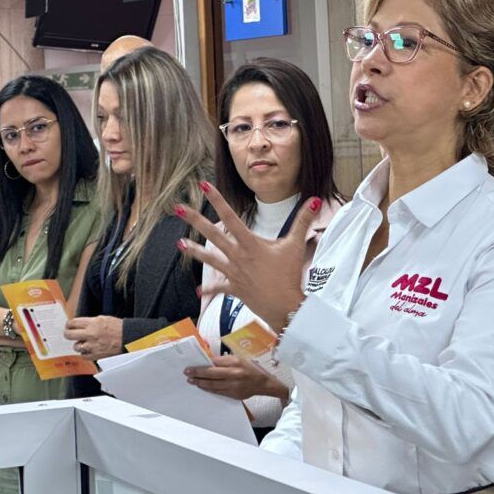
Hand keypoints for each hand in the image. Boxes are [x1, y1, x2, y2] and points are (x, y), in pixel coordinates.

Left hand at [65, 315, 123, 359]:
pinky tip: (89, 350)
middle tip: (68, 334)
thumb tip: (80, 324)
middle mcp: (90, 334)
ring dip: (79, 345)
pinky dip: (85, 353)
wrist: (128, 338)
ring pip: (76, 347)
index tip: (68, 326)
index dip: (68, 325)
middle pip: (69, 335)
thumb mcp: (104, 319)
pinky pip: (83, 356)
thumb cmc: (118, 328)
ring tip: (84, 343)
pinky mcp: (95, 355)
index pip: (73, 323)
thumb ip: (90, 322)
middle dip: (67, 334)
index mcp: (93, 323)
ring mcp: (92, 346)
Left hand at [176, 182, 318, 332]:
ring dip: (195, 251)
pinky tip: (198, 291)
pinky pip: (219, 288)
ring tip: (180, 244)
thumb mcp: (295, 245)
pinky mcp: (234, 289)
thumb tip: (315, 200)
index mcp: (250, 244)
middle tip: (177, 209)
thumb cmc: (290, 276)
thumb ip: (303, 221)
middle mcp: (238, 256)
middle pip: (212, 235)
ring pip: (210, 260)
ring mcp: (234, 273)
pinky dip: (210, 290)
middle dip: (194, 221)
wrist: (284, 307)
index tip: (204, 186)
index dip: (216, 199)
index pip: (231, 216)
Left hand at [185, 354, 288, 403]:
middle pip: (211, 374)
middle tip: (187, 373)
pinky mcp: (233, 394)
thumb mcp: (238, 359)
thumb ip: (224, 360)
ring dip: (200, 383)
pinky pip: (218, 392)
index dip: (202, 365)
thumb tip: (208, 362)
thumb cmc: (249, 368)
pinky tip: (202, 386)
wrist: (262, 383)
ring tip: (192, 381)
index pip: (214, 363)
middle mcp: (234, 373)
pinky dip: (208, 389)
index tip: (192, 365)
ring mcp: (233, 385)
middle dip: (198, 373)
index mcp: (234, 362)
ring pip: (213, 385)